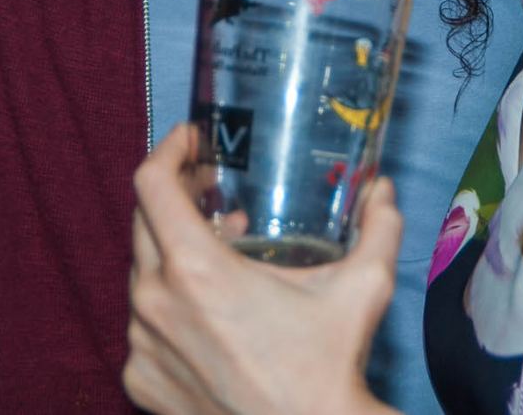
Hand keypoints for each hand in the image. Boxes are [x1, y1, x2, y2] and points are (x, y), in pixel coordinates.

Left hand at [123, 124, 400, 414]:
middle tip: (212, 193)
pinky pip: (144, 326)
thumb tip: (383, 189)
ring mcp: (141, 345)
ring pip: (143, 276)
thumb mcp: (362, 287)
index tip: (191, 142)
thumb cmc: (327, 368)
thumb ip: (378, 226)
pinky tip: (209, 316)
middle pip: (143, 222)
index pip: (150, 183)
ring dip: (173, 256)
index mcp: (195, 269)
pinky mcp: (140, 380)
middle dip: (176, 199)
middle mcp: (155, 303)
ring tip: (219, 255)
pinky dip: (169, 310)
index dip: (169, 150)